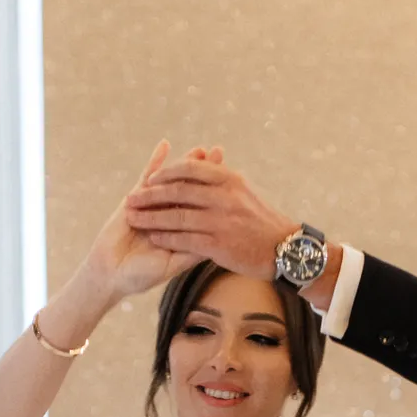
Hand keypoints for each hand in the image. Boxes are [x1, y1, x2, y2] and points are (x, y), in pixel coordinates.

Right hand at [82, 140, 225, 301]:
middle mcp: (170, 216)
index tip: (237, 179)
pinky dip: (155, 161)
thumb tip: (218, 236)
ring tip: (200, 149)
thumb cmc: (142, 275)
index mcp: (183, 230)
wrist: (111, 274)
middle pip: (192, 188)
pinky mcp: (135, 200)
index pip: (203, 207)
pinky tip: (165, 144)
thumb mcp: (173, 264)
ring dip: (186, 163)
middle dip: (205, 171)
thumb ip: (193, 250)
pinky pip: (147, 176)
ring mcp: (153, 206)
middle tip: (219, 152)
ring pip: (173, 180)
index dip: (217, 192)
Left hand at [123, 155, 299, 279]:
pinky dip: (165, 236)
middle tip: (131, 199)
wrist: (286, 250)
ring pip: (176, 215)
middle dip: (149, 195)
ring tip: (133, 219)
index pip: (189, 169)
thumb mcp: (245, 192)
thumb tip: (204, 165)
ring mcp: (220, 221)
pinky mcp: (218, 244)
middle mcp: (224, 197)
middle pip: (177, 191)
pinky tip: (152, 237)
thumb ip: (222, 181)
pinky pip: (184, 238)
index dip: (165, 173)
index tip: (149, 179)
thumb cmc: (263, 222)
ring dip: (151, 217)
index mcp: (229, 180)